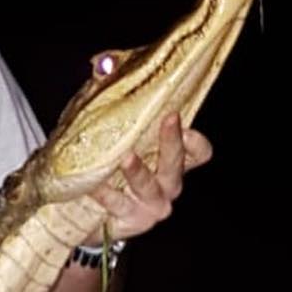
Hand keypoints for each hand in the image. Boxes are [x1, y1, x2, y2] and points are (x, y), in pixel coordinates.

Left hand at [90, 111, 211, 239]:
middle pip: (176, 164)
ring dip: (138, 171)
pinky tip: (94, 184)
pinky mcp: (131, 220)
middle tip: (169, 120)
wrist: (92, 214)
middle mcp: (167, 185)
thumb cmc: (110, 168)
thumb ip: (116, 105)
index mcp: (172, 163)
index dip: (196, 140)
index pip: (199, 153)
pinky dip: (105, 193)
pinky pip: (118, 204)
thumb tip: (104, 71)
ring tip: (126, 158)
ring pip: (148, 186)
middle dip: (172, 141)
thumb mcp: (119, 136)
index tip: (179, 119)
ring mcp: (151, 205)